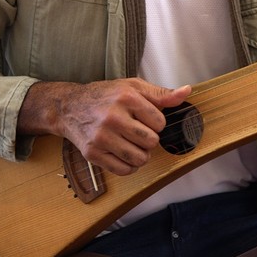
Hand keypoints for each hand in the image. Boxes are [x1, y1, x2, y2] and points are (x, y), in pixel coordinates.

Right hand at [19, 78, 191, 174]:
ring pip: (139, 158)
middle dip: (150, 140)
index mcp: (127, 97)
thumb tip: (187, 92)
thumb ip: (161, 93)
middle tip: (139, 133)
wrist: (70, 107)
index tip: (147, 120)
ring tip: (134, 145)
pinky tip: (124, 154)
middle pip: (151, 142)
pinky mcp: (93, 153)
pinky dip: (129, 166)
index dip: (157, 123)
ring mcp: (101, 137)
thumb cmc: (106, 96)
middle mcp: (113, 117)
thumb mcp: (133, 86)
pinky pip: (123, 170)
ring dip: (141, 155)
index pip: (160, 123)